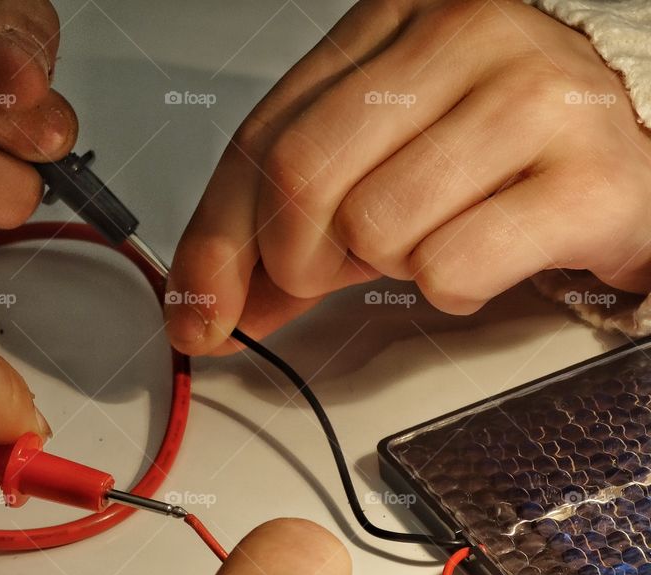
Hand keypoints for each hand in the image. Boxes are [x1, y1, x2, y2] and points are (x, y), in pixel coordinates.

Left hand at [165, 0, 650, 354]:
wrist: (634, 151)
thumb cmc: (495, 154)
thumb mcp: (370, 165)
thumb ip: (279, 225)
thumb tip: (205, 309)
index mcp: (391, 19)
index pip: (262, 138)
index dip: (219, 241)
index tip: (199, 312)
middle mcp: (462, 34)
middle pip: (302, 180)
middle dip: (300, 258)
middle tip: (343, 262)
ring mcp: (532, 96)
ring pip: (374, 229)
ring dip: (387, 265)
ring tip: (436, 235)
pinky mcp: (586, 177)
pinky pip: (449, 269)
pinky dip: (451, 288)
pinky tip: (486, 253)